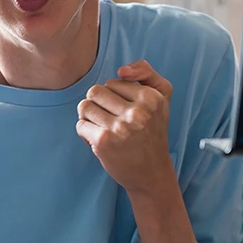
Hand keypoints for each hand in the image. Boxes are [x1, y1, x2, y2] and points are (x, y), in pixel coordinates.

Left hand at [76, 61, 173, 194]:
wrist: (152, 172)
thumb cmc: (153, 132)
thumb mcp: (162, 97)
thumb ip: (146, 72)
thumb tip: (121, 70)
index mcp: (151, 98)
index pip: (113, 81)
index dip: (113, 95)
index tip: (122, 110)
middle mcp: (137, 112)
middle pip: (95, 91)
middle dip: (97, 104)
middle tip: (108, 118)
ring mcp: (120, 127)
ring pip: (84, 106)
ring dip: (89, 118)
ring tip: (102, 127)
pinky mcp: (104, 142)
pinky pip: (80, 125)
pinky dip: (85, 132)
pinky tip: (98, 140)